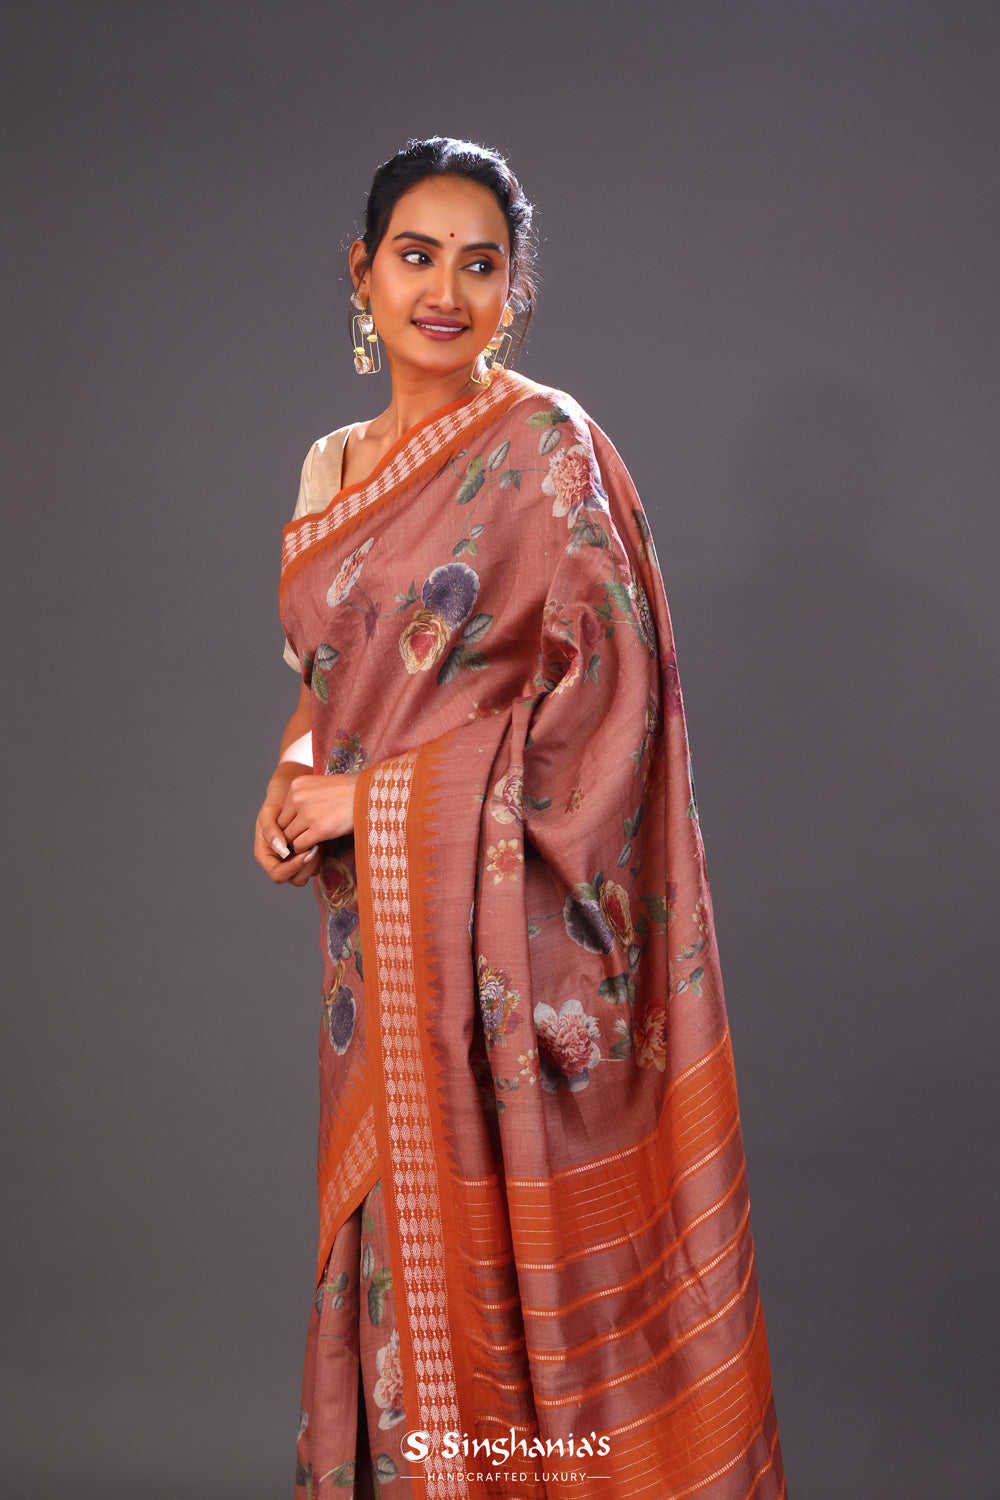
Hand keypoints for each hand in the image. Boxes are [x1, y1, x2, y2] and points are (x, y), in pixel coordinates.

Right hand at [253, 760, 319, 885]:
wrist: (290, 795)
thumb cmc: (276, 802)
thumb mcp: (268, 812)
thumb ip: (270, 830)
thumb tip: (281, 850)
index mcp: (265, 855)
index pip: (278, 874)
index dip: (292, 867)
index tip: (306, 851)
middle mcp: (279, 862)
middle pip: (295, 879)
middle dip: (307, 866)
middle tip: (316, 848)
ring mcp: (293, 860)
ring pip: (307, 875)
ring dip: (315, 862)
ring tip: (319, 843)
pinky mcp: (305, 856)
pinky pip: (315, 865)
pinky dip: (320, 857)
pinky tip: (322, 841)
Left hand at [277, 772, 359, 853]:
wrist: (372, 792)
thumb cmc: (352, 789)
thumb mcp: (322, 786)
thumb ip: (306, 798)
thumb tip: (297, 818)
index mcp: (297, 785)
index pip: (283, 813)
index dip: (293, 823)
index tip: (304, 828)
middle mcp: (297, 797)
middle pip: (284, 826)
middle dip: (294, 834)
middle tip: (307, 838)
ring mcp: (307, 814)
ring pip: (291, 838)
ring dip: (301, 843)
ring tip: (315, 842)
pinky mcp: (319, 829)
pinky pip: (301, 846)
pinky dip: (308, 849)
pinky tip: (320, 845)